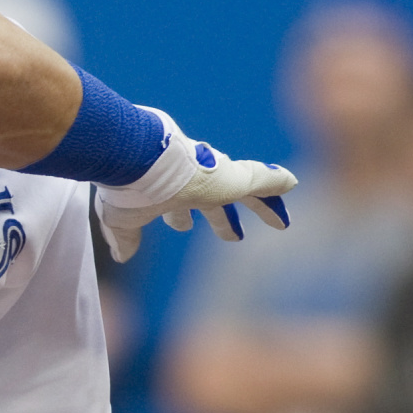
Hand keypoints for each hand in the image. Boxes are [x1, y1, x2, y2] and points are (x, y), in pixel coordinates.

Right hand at [91, 108, 294, 261]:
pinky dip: (275, 182)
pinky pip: (260, 178)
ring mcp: (212, 177)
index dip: (179, 218)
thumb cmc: (126, 186)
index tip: (181, 227)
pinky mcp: (230, 175)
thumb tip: (120, 255)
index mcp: (165, 190)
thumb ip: (125, 237)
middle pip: (213, 202)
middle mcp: (190, 181)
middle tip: (235, 237)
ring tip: (281, 222)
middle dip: (221, 219)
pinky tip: (292, 182)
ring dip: (260, 206)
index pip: (176, 206)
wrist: (136, 157)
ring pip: (245, 189)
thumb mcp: (121, 219)